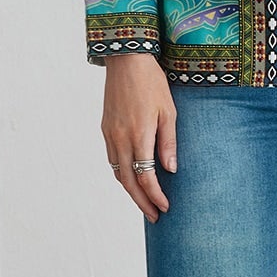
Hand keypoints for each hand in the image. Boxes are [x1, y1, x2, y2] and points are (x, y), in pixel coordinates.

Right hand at [102, 53, 176, 222]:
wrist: (126, 60)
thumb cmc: (152, 83)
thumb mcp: (169, 111)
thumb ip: (169, 142)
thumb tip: (170, 170)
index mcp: (139, 134)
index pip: (145, 176)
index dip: (155, 196)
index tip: (165, 207)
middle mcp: (120, 138)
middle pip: (128, 182)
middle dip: (142, 202)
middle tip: (155, 216)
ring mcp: (110, 134)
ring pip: (118, 172)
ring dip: (131, 191)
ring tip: (145, 202)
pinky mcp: (105, 128)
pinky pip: (112, 159)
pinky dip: (122, 174)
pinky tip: (132, 178)